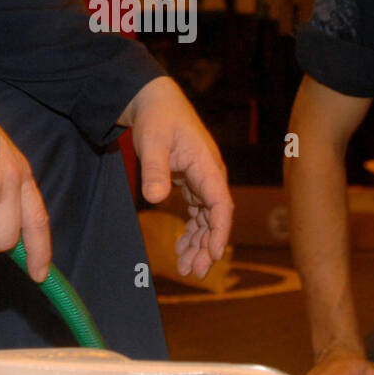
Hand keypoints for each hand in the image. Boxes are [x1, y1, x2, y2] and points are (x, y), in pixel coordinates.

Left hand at [117, 76, 232, 278]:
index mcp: (207, 166)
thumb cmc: (157, 118)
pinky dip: (191, 232)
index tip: (214, 254)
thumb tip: (154, 198)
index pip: (221, 204)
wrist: (154, 102)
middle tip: (194, 272)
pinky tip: (181, 249)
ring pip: (207, 219)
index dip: (219, 231)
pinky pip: (197, 213)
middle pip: (216, 217)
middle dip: (207, 246)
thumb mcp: (152, 142)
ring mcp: (202, 180)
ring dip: (199, 244)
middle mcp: (210, 175)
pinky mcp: (192, 183)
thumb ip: (154, 170)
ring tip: (186, 268)